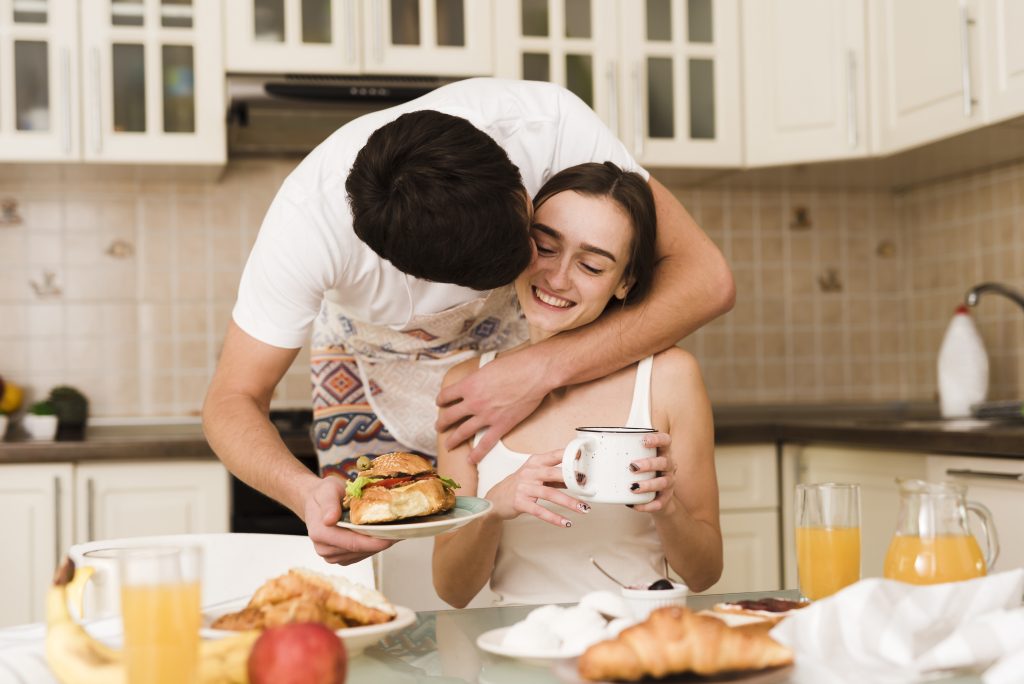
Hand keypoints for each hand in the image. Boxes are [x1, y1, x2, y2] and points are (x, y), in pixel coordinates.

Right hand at [304, 476, 394, 563]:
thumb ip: (329, 504)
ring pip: (363, 553)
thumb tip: (330, 519)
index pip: (352, 543)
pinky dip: (373, 545)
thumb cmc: (323, 494)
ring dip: (379, 543)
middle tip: (403, 530)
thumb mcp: (326, 490)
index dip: (375, 541)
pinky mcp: (341, 557)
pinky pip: (361, 554)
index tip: (393, 536)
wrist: (316, 502)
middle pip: (361, 550)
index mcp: (320, 533)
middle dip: (382, 541)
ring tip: (395, 530)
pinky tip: (383, 534)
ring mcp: (333, 555)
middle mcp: (325, 549)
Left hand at [436, 348, 551, 463]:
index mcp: (469, 385)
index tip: (440, 403)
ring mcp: (486, 416)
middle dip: (442, 423)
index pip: (446, 395)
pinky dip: (477, 454)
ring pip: (463, 432)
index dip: (441, 400)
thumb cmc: (515, 365)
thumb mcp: (488, 367)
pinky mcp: (501, 425)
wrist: (534, 373)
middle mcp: (473, 402)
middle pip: (449, 416)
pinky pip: (485, 443)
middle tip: (439, 426)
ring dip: (453, 439)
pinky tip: (470, 460)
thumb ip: (478, 378)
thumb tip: (476, 383)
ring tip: (449, 444)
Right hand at [487, 449, 588, 527]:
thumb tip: (579, 479)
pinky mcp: (520, 502)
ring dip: (568, 502)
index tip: (583, 457)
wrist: (495, 498)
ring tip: (583, 508)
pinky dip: (554, 518)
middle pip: (553, 473)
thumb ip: (556, 476)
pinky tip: (565, 522)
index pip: (555, 455)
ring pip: (550, 494)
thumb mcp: (536, 475)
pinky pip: (539, 511)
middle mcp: (529, 472)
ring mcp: (524, 487)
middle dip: (572, 480)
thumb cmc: (520, 485)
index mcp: (535, 462)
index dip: (569, 456)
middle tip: (588, 487)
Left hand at [627, 432, 677, 514]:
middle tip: (632, 466)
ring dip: (648, 485)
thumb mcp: (639, 457)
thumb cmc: (644, 471)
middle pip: (664, 462)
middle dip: (648, 464)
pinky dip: (647, 505)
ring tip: (633, 487)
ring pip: (663, 483)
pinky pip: (659, 503)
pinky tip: (634, 505)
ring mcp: (668, 483)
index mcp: (662, 452)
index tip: (644, 441)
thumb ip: (624, 447)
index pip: (666, 441)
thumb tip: (594, 437)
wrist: (658, 496)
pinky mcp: (665, 499)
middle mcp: (668, 466)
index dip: (657, 439)